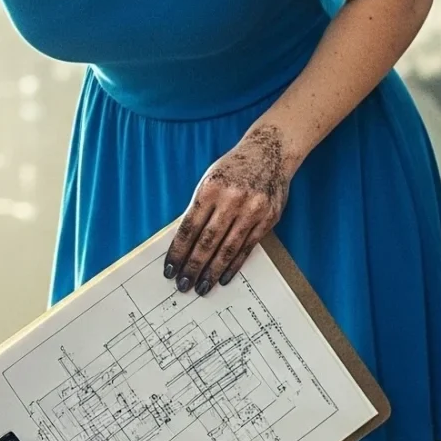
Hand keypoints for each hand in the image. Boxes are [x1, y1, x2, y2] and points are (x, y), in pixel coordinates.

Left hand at [166, 127, 290, 294]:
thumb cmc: (234, 167)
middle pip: (207, 242)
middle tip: (183, 286)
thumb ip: (199, 208)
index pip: (189, 227)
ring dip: (212, 271)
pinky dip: (234, 264)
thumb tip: (184, 242)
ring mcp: (252, 210)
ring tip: (202, 287)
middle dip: (193, 267)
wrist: (270, 152)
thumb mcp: (209, 179)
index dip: (178, 251)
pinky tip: (223, 276)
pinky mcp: (268, 219)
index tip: (170, 269)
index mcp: (211, 188)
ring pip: (228, 249)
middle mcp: (232, 200)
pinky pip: (247, 247)